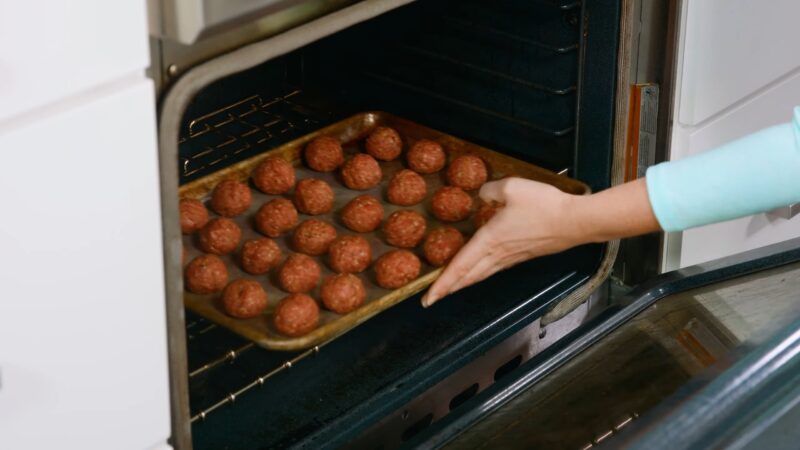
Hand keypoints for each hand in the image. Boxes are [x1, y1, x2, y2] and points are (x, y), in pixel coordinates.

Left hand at [421, 177, 581, 306]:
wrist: (576, 222)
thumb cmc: (544, 205)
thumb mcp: (512, 187)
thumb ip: (491, 190)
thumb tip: (482, 193)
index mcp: (489, 240)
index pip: (460, 266)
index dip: (442, 283)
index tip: (428, 298)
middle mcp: (498, 254)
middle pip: (468, 276)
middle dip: (448, 288)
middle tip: (432, 299)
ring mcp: (512, 257)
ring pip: (482, 274)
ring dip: (464, 282)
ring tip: (451, 287)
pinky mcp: (524, 255)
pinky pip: (495, 268)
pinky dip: (481, 273)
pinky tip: (481, 270)